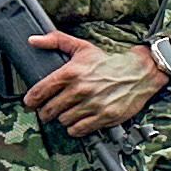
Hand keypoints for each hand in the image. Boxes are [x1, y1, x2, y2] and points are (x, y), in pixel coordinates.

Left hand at [22, 31, 165, 139]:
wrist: (140, 72)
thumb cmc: (109, 62)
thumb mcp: (82, 47)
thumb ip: (56, 41)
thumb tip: (33, 41)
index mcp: (71, 72)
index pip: (40, 91)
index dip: (31, 100)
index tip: (30, 103)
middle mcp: (80, 89)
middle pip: (49, 110)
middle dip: (46, 112)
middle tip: (49, 110)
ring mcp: (93, 104)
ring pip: (63, 121)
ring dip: (63, 119)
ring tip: (67, 113)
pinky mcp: (104, 117)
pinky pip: (79, 129)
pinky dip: (75, 128)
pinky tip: (78, 121)